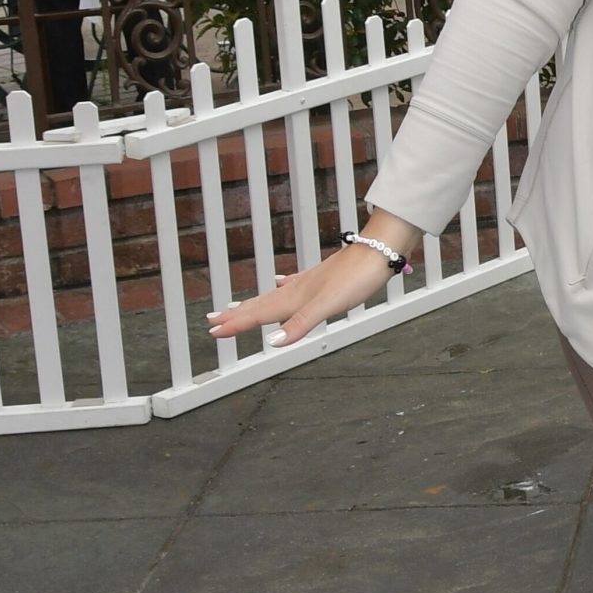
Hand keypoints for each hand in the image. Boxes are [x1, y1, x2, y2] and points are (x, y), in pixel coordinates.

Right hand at [207, 239, 397, 348]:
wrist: (380, 250)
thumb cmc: (357, 277)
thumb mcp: (328, 305)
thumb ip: (300, 323)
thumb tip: (271, 342)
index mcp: (296, 298)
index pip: (259, 314)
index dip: (236, 324)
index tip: (213, 332)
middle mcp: (299, 289)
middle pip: (261, 304)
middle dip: (236, 314)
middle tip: (212, 321)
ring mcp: (311, 282)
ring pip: (274, 295)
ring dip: (254, 304)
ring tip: (238, 307)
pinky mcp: (324, 277)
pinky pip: (294, 285)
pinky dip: (283, 287)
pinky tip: (282, 282)